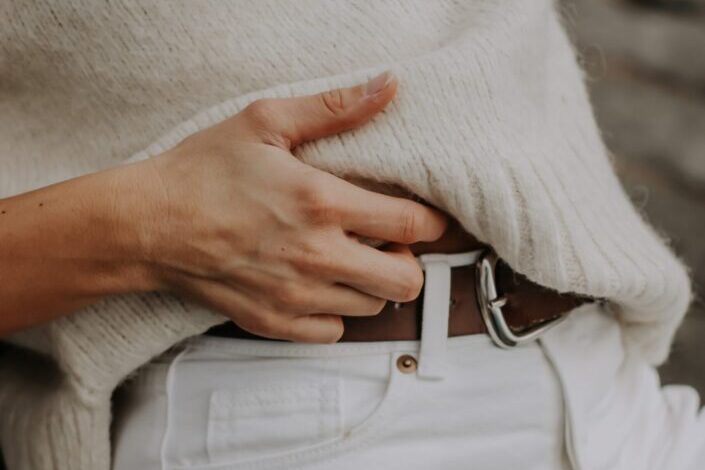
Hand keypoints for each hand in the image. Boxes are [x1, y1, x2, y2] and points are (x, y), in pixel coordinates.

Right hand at [136, 72, 447, 342]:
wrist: (148, 223)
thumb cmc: (203, 171)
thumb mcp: (266, 123)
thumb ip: (334, 108)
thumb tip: (386, 87)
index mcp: (322, 203)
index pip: (412, 225)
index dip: (432, 223)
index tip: (425, 218)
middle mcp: (317, 256)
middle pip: (406, 281)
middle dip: (409, 261)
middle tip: (388, 243)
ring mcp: (296, 296)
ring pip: (373, 309)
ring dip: (371, 284)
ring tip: (349, 259)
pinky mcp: (273, 322)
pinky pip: (333, 333)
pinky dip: (336, 312)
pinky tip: (318, 285)